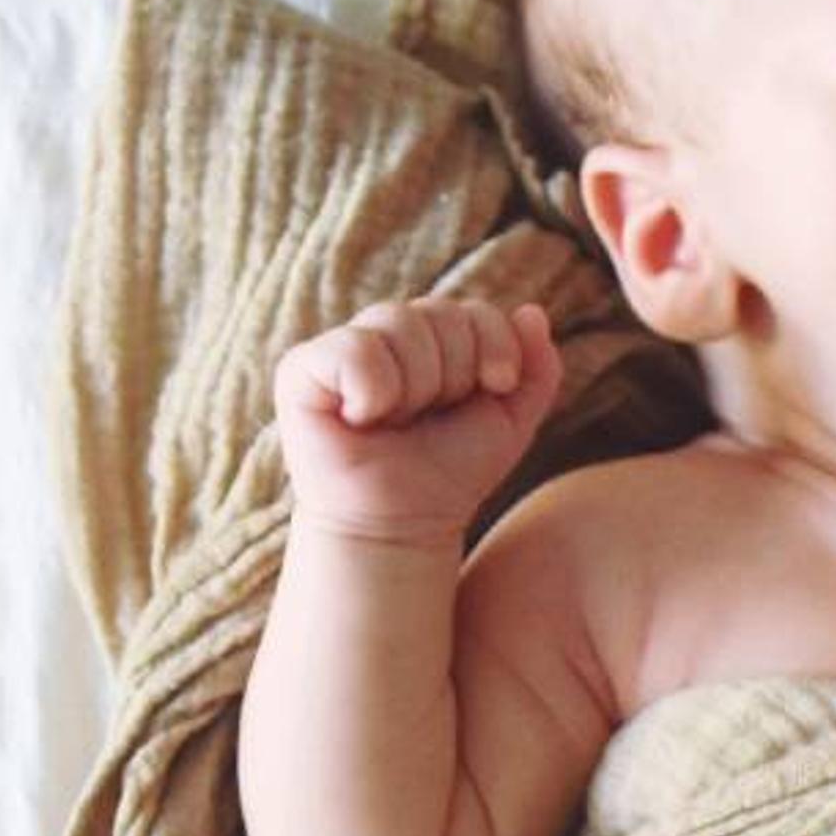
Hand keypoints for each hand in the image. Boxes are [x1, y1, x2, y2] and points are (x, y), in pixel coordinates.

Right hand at [274, 296, 563, 544]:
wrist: (402, 526)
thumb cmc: (450, 474)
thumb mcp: (509, 421)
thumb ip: (535, 368)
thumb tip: (532, 312)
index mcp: (430, 337)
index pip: (474, 309)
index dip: (494, 350)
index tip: (492, 390)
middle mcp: (384, 334)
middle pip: (439, 312)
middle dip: (453, 376)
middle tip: (429, 419)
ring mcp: (340, 349)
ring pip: (399, 323)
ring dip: (415, 387)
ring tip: (396, 422)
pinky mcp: (301, 371)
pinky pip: (351, 348)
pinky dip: (371, 388)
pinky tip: (362, 419)